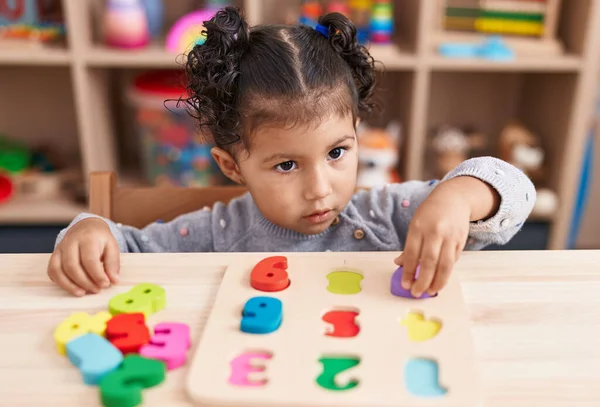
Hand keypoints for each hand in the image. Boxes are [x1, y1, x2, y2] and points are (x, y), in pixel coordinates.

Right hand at [47, 218, 119, 295]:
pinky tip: (72, 287)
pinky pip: (52, 271)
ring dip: (70, 285)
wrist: (86, 226)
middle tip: (96, 290)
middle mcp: (71, 242)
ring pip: (58, 269)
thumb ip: (113, 263)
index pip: (90, 259)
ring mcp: (60, 248)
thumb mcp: (112, 246)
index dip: (97, 275)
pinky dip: (61, 282)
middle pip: (72, 266)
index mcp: (88, 238)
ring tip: (83, 293)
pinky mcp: (54, 255)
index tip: (105, 285)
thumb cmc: (100, 239)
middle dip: (84, 282)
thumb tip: (113, 280)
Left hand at [394, 176, 498, 296]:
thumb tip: (399, 264)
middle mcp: (434, 232)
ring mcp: (450, 236)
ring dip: (438, 281)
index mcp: (418, 227)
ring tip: (431, 291)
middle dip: (422, 281)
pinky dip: (447, 271)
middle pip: (429, 262)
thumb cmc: (429, 214)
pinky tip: (440, 278)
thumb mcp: (415, 225)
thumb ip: (409, 246)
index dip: (407, 272)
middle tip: (416, 292)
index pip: (411, 254)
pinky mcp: (461, 240)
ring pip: (445, 265)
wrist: (453, 198)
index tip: (405, 285)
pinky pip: (454, 260)